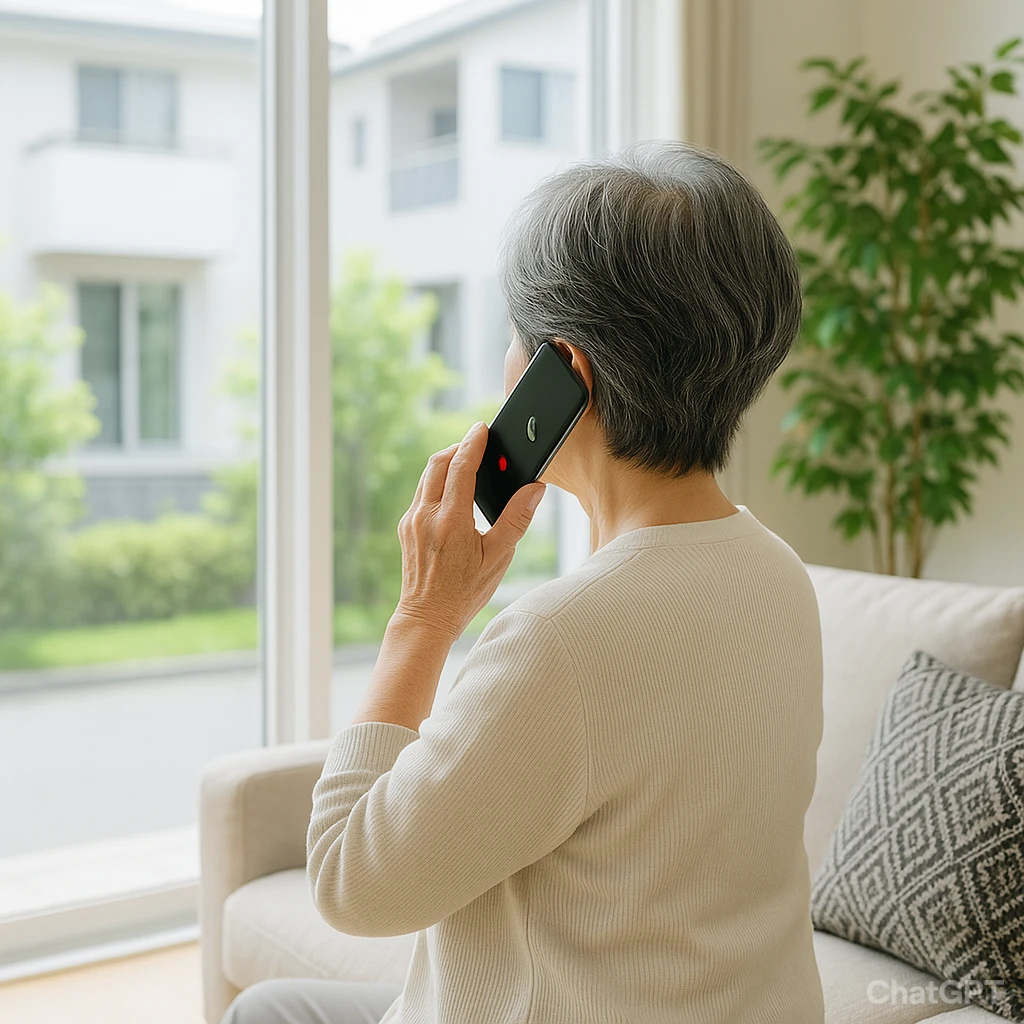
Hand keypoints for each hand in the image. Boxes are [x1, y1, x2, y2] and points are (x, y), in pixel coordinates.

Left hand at [394, 420, 546, 640]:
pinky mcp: (405, 528)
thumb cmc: (465, 591)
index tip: (483, 428)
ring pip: (427, 477)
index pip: (461, 466)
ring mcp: (411, 521)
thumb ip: (517, 519)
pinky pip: (422, 493)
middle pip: (439, 463)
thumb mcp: (499, 557)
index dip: (474, 443)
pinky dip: (438, 483)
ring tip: (468, 463)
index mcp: (451, 520)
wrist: (427, 618)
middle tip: (478, 443)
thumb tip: (535, 488)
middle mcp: (426, 515)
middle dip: (459, 448)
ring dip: (447, 463)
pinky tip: (454, 493)